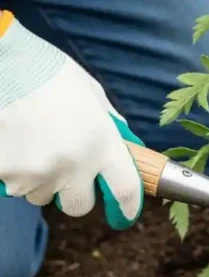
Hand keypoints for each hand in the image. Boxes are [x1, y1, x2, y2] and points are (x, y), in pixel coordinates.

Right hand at [0, 14, 143, 229]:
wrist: (3, 63)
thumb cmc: (50, 73)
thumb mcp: (94, 97)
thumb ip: (110, 128)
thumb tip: (124, 148)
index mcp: (103, 145)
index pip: (126, 190)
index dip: (128, 206)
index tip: (125, 213)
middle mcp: (74, 165)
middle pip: (79, 205)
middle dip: (75, 195)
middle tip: (66, 173)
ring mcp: (38, 172)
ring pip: (41, 195)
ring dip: (41, 180)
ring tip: (33, 144)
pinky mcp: (6, 172)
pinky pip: (14, 184)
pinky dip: (14, 171)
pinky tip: (13, 142)